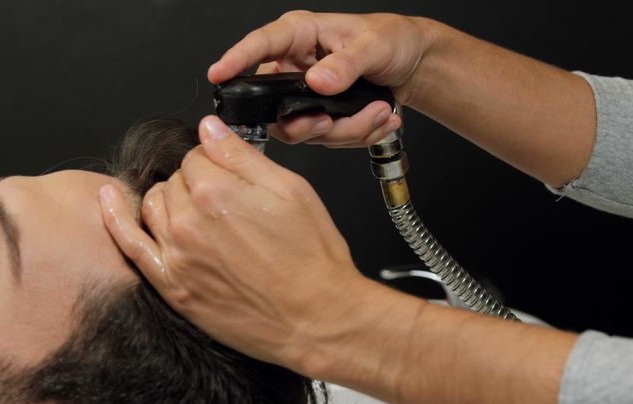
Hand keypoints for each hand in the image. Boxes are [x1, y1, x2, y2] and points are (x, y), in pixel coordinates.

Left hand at [99, 115, 379, 374]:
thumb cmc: (311, 258)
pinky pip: (129, 244)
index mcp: (218, 191)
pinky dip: (114, 217)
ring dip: (171, 200)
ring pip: (154, 203)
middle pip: (176, 179)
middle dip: (197, 181)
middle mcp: (189, 220)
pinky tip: (108, 198)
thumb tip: (210, 128)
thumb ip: (243, 156)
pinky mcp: (170, 285)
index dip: (217, 162)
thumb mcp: (291, 190)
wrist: (315, 319)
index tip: (232, 174)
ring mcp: (175, 254)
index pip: (198, 155)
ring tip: (201, 215)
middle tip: (228, 203)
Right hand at [207, 11, 436, 146]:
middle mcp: (295, 67)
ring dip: (346, 130)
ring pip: (304, 130)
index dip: (235, 60)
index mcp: (300, 36)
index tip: (219, 74)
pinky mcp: (319, 117)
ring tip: (379, 112)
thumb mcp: (374, 44)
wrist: (413, 64)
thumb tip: (318, 81)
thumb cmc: (392, 40)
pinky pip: (326, 139)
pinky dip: (357, 135)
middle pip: (275, 107)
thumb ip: (347, 63)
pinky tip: (380, 119)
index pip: (260, 46)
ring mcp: (304, 96)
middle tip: (331, 121)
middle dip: (309, 122)